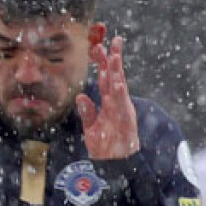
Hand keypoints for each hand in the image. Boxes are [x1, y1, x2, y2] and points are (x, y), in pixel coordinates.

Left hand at [76, 36, 140, 159]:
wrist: (116, 163)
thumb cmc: (105, 145)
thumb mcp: (91, 126)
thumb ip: (87, 111)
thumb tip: (80, 96)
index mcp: (109, 101)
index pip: (106, 78)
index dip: (103, 62)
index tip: (100, 46)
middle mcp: (116, 102)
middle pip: (114, 76)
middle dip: (113, 59)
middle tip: (112, 41)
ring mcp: (121, 109)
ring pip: (120, 86)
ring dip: (117, 72)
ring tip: (115, 57)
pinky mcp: (125, 120)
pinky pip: (122, 105)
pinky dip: (120, 94)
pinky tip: (118, 83)